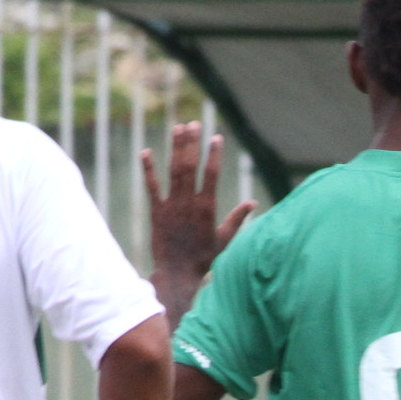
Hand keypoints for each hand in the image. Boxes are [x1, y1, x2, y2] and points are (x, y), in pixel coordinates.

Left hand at [144, 123, 254, 316]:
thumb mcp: (225, 239)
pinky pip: (151, 187)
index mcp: (207, 208)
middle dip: (192, 143)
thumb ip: (237, 219)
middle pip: (190, 166)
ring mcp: (171, 206)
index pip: (211, 175)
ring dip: (175, 148)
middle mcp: (188, 204)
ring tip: (178, 128)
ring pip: (173, 171)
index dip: (213, 154)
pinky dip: (148, 169)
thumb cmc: (204, 259)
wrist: (178, 274)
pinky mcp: (156, 212)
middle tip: (193, 124)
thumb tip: (254, 203)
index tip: (216, 137)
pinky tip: (146, 152)